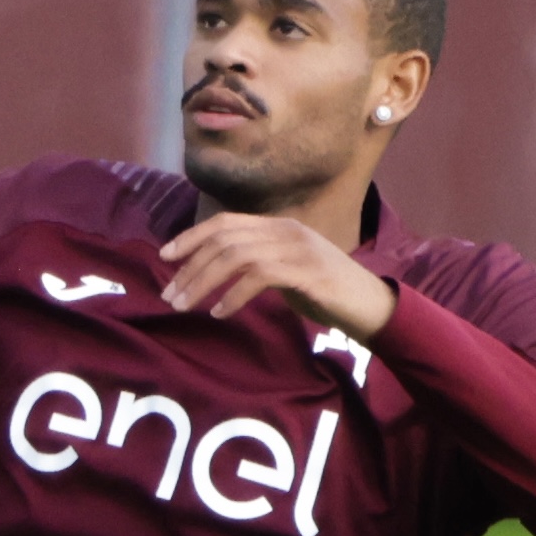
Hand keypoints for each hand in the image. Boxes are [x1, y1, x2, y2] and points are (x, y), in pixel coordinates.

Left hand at [157, 207, 393, 341]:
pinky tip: (220, 313)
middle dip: (190, 267)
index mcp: (279, 226)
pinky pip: (260, 277)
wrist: (371, 306)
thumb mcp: (287, 270)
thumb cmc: (326, 292)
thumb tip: (215, 271)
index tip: (165, 257)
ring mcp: (299, 249)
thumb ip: (257, 263)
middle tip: (169, 296)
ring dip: (204, 282)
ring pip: (236, 256)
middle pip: (224, 240)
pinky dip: (234, 295)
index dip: (192, 236)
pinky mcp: (308, 272)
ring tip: (186, 306)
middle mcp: (286, 231)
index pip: (225, 222)